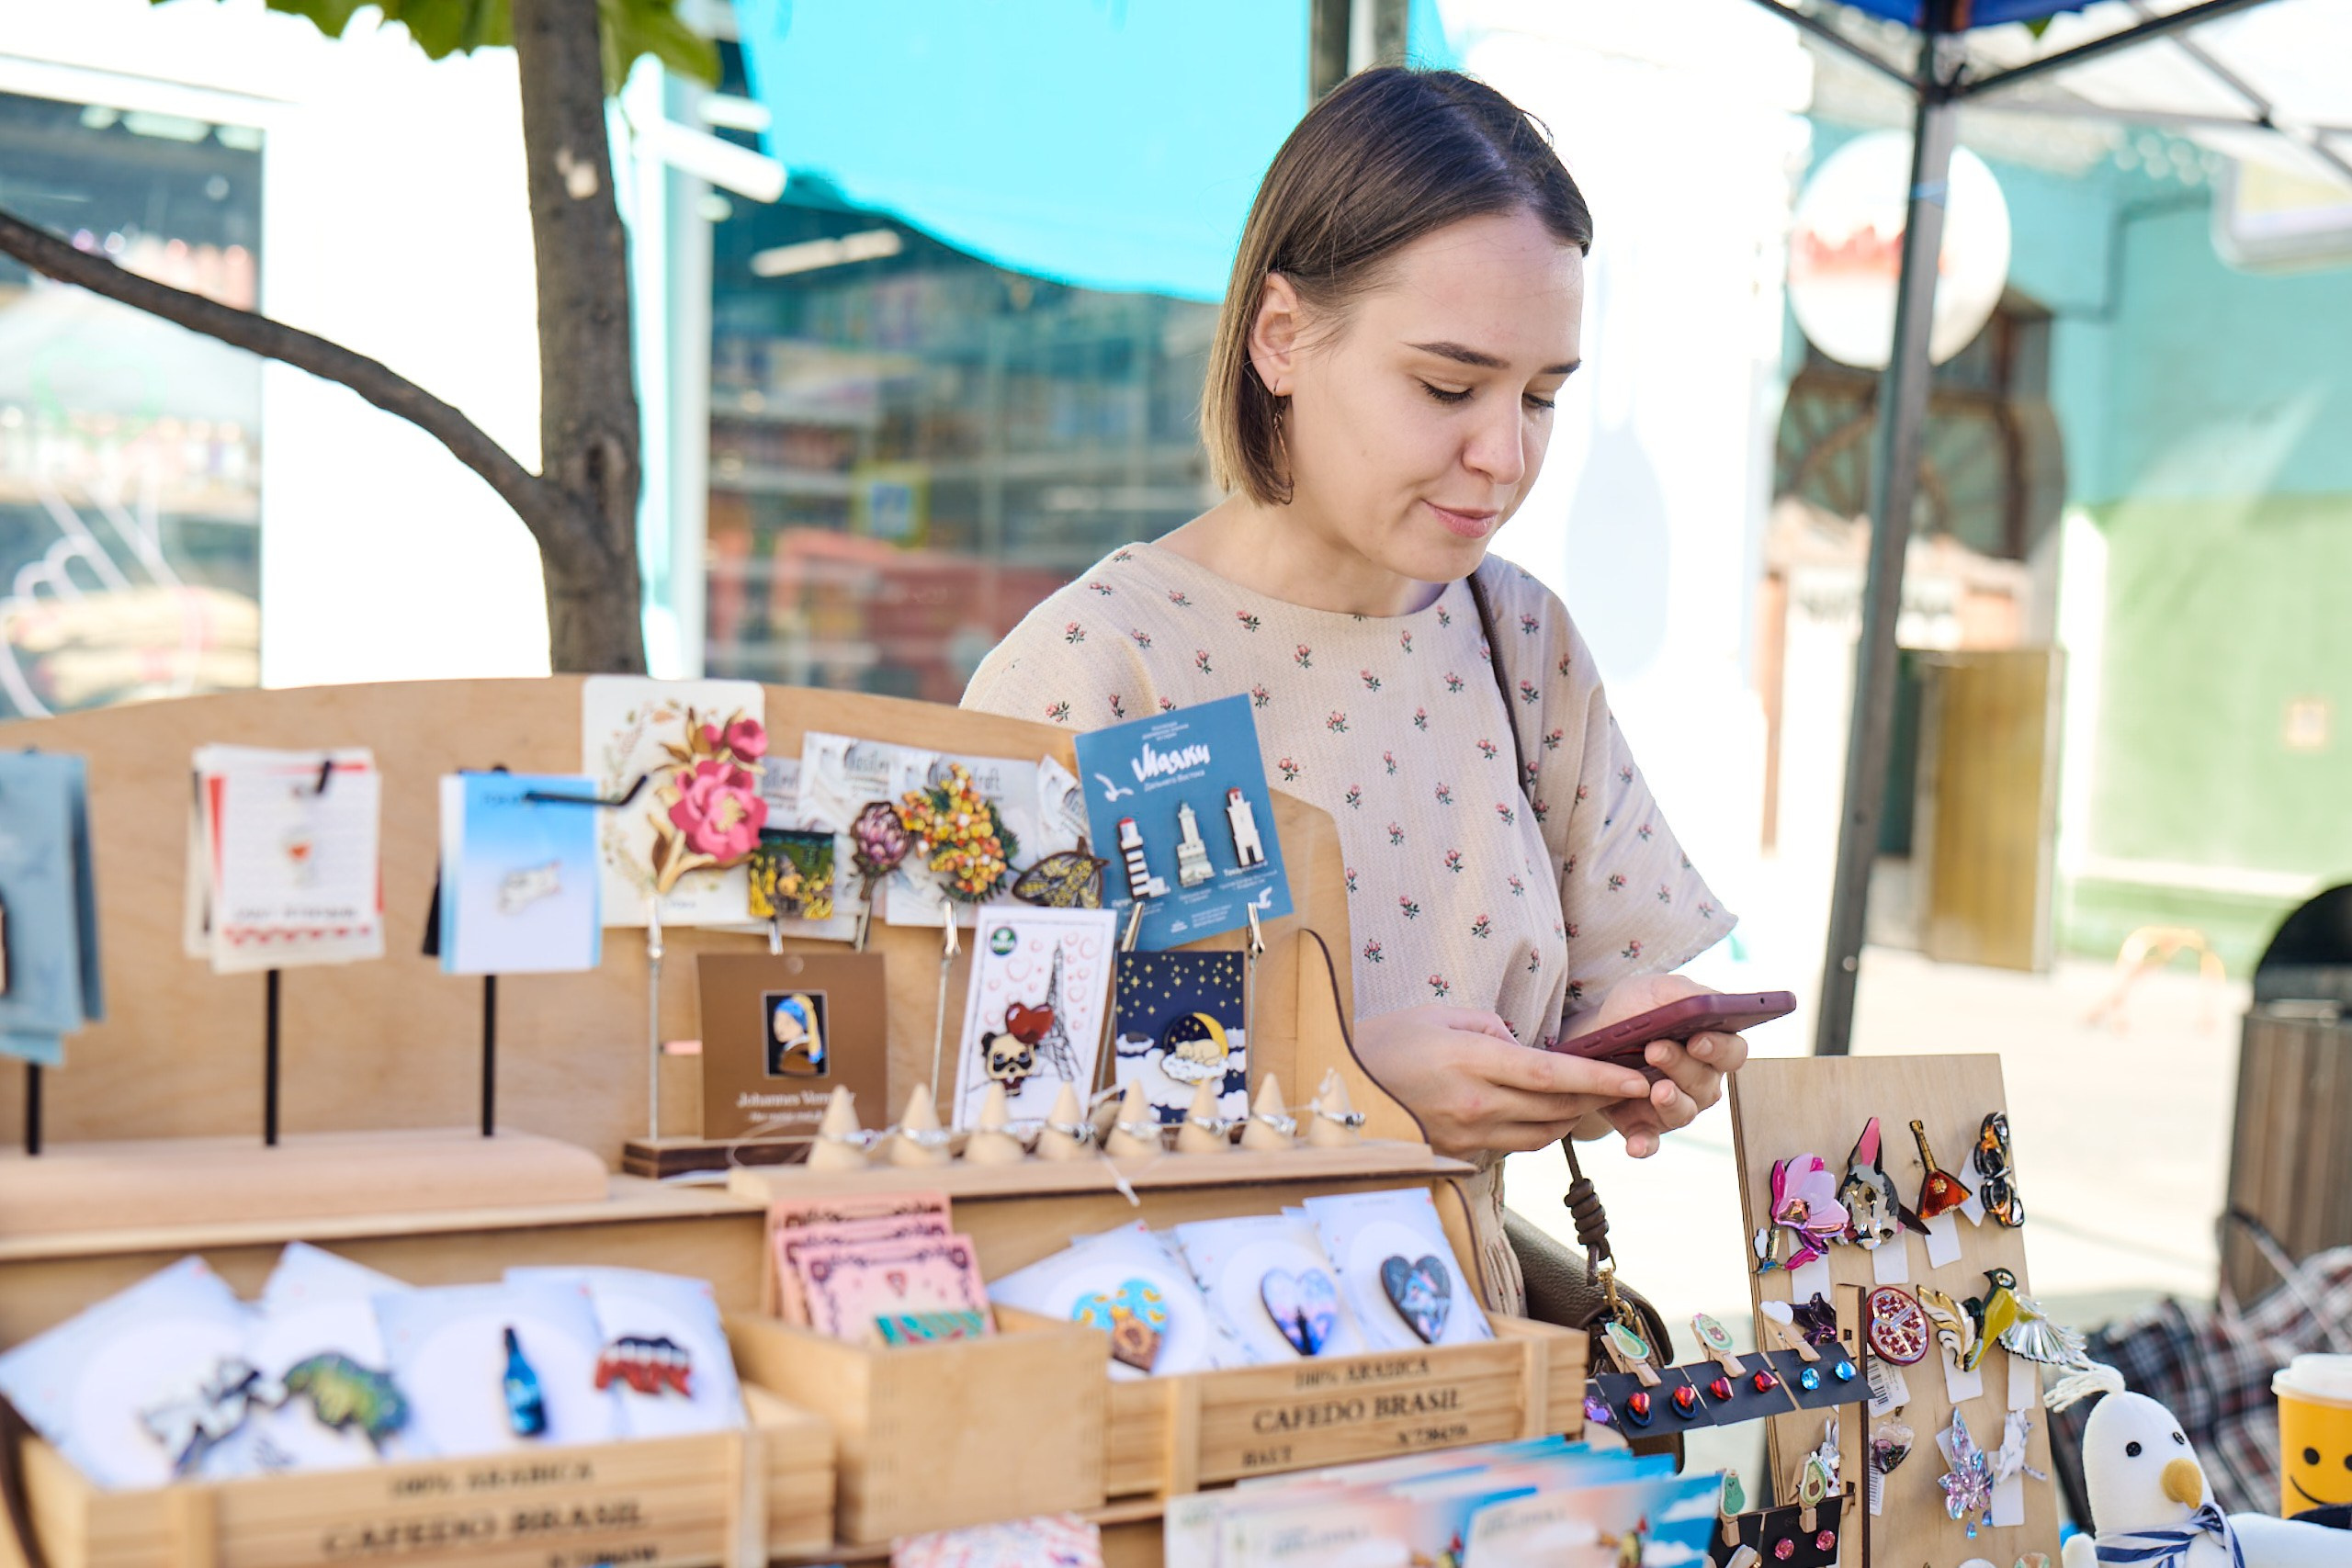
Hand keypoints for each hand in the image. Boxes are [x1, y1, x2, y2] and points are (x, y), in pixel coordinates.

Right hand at [1351, 1004, 1652, 1161]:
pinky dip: (1535, 1130)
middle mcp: (1474, 1105)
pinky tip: (1539, 1112)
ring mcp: (1467, 1136)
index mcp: (1471, 1061)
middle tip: (1627, 1085)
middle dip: (1597, 1098)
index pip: (1551, 1075)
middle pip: (1556, 1108)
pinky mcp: (1460, 1155)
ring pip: (1541, 1134)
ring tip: (1586, 1097)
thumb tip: (1521, 1045)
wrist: (1336, 1091)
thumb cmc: (1386, 1042)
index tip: (1636, 1078)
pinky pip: (1513, 1145)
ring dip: (1570, 1116)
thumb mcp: (1437, 1014)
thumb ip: (1488, 1026)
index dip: (1599, 1079)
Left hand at [1581, 973, 1749, 1157]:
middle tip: (1655, 1049)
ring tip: (1655, 1090)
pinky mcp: (1643, 1126)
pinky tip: (1636, 1146)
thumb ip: (1683, 994)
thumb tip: (1706, 1002)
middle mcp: (1699, 1081)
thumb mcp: (1653, 991)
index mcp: (1711, 1046)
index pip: (1733, 1052)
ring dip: (1670, 1102)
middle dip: (1681, 1065)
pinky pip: (1650, 1141)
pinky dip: (1645, 1145)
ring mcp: (1673, 1106)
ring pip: (1683, 1112)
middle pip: (1706, 1082)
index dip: (1720, 1048)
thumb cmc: (1633, 1011)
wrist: (1590, 1039)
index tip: (1699, 1040)